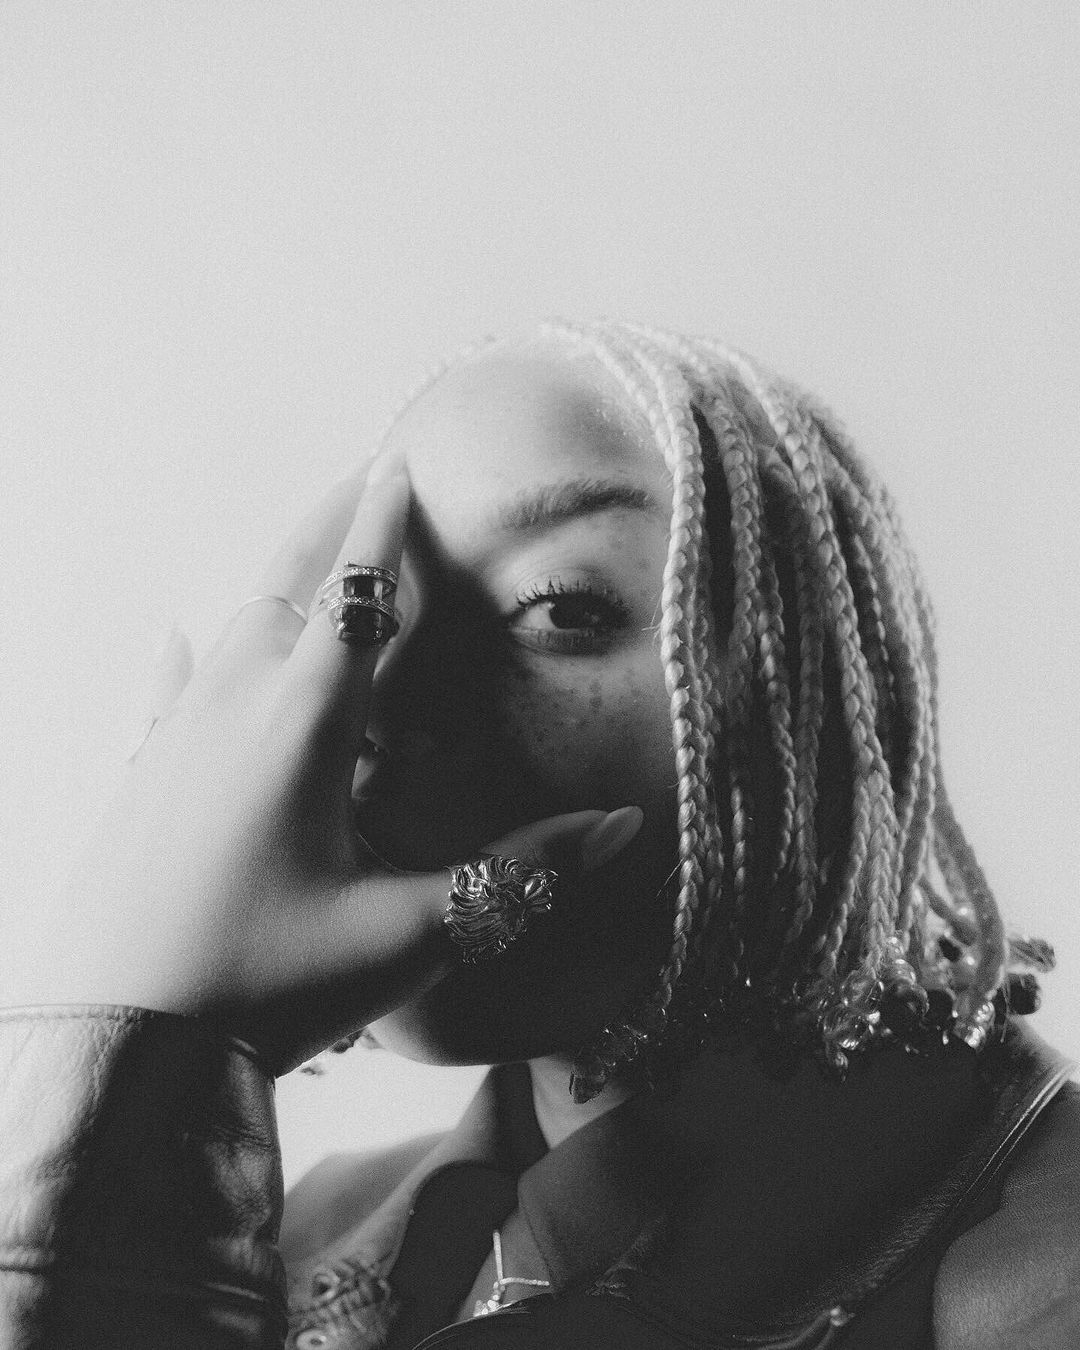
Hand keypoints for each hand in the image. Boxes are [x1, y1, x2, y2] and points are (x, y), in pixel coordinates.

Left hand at [2, 450, 641, 1072]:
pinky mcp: (137, 779)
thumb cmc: (263, 987)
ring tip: (312, 552)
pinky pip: (165, 689)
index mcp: (304, 725)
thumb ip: (518, 875)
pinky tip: (174, 633)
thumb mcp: (410, 937)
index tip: (399, 459)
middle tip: (363, 472)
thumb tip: (619, 826)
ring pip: (232, 626)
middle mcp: (233, 706)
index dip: (382, 522)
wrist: (112, 1048)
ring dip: (279, 578)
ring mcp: (173, 738)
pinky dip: (186, 653)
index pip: (356, 594)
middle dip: (331, 524)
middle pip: (288, 584)